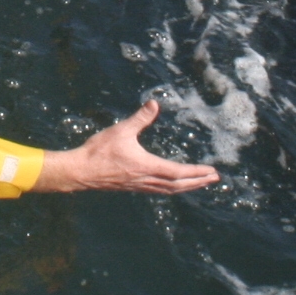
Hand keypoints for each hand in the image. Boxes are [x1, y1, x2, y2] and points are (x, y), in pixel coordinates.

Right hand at [32, 101, 219, 194]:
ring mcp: (140, 186)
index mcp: (148, 167)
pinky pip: (159, 191)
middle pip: (178, 185)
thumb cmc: (100, 151)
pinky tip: (173, 186)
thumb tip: (154, 104)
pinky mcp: (133, 187)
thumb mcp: (121, 130)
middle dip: (198, 182)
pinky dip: (172, 189)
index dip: (197, 172)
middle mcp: (147, 180)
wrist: (81, 171)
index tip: (211, 171)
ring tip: (199, 183)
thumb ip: (140, 118)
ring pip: (170, 190)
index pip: (178, 172)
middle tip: (214, 179)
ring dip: (187, 187)